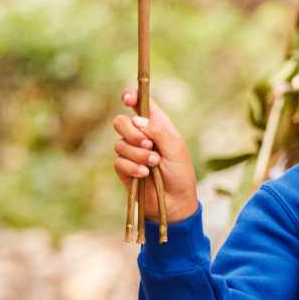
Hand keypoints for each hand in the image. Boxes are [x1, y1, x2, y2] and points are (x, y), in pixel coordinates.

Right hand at [113, 94, 199, 225]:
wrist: (175, 202)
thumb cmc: (180, 173)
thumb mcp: (176, 148)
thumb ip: (158, 131)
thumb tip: (137, 121)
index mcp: (156, 125)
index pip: (139, 104)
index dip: (131, 96)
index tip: (127, 99)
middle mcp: (140, 135)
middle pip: (121, 121)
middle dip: (132, 133)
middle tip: (149, 145)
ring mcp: (131, 152)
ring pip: (119, 143)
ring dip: (138, 154)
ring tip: (154, 165)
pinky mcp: (124, 168)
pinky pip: (118, 161)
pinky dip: (132, 167)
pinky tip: (144, 175)